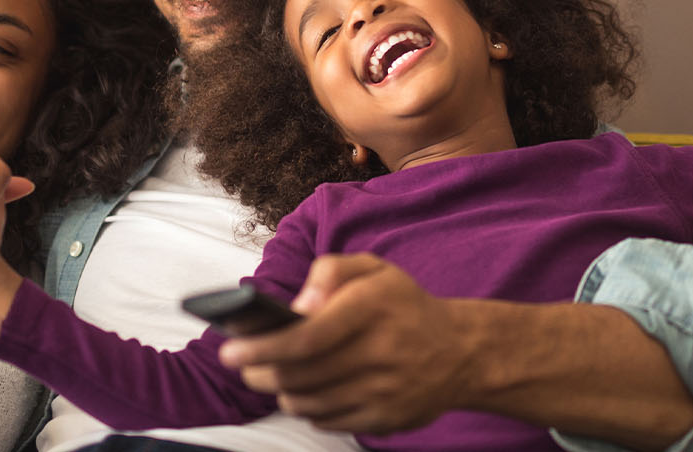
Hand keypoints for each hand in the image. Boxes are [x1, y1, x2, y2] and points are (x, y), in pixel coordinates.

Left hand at [217, 254, 476, 432]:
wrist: (462, 352)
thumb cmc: (405, 306)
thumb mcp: (375, 269)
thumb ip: (330, 271)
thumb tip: (297, 306)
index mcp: (375, 306)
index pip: (308, 336)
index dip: (263, 347)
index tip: (230, 351)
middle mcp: (383, 351)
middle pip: (300, 374)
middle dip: (260, 372)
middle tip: (245, 366)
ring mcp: (386, 390)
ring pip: (309, 402)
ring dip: (281, 392)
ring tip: (274, 378)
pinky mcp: (387, 419)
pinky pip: (328, 422)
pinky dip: (308, 409)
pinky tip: (308, 393)